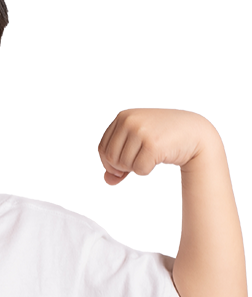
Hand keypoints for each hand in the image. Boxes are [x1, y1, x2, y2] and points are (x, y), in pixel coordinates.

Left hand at [97, 108, 213, 184]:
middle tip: (137, 163)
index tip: (119, 168)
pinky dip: (146, 170)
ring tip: (149, 157)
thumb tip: (108, 180)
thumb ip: (120, 159)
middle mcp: (130, 121)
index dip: (108, 163)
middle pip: (111, 157)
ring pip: (124, 164)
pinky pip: (139, 169)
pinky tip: (157, 158)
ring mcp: (141, 131)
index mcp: (123, 116)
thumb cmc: (165, 136)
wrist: (194, 132)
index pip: (102, 147)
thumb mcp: (138, 142)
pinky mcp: (153, 145)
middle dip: (121, 167)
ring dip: (135, 168)